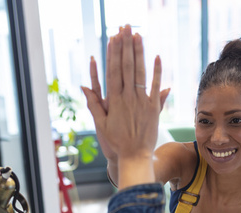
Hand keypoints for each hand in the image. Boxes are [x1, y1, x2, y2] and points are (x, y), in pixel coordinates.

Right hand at [82, 26, 169, 188]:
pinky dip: (156, 72)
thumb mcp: (101, 123)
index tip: (113, 38)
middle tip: (125, 28)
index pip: (113, 71)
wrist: (134, 157)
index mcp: (114, 101)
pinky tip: (156, 57)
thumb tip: (84, 86)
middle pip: (126, 67)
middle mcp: (127, 99)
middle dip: (125, 46)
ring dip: (139, 53)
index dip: (113, 53)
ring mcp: (141, 103)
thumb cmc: (116, 142)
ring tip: (138, 35)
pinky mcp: (153, 109)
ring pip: (140, 73)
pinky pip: (155, 87)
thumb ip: (94, 103)